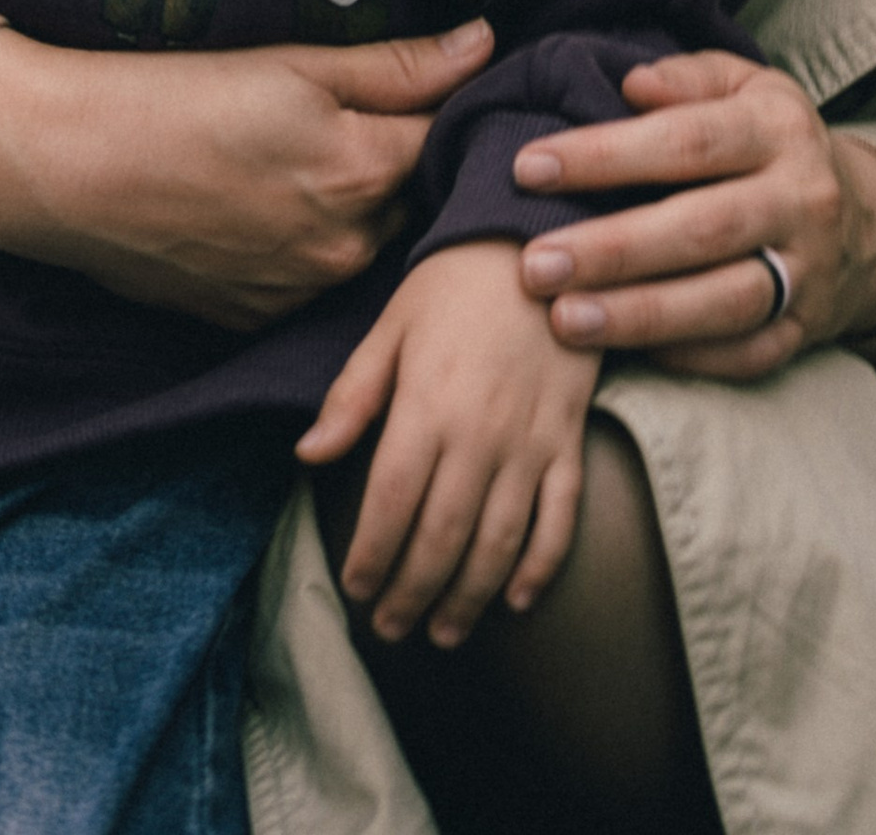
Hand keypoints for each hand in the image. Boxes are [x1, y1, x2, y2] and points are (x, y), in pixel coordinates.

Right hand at [0, 17, 493, 329]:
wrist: (67, 169)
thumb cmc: (173, 97)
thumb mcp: (291, 63)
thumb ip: (397, 64)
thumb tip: (485, 44)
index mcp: (366, 172)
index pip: (450, 140)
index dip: (449, 108)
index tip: (436, 85)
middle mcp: (348, 247)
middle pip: (412, 199)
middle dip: (403, 161)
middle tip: (357, 116)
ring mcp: (302, 292)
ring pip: (363, 242)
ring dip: (355, 208)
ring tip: (298, 160)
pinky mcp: (257, 319)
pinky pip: (310, 279)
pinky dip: (304, 244)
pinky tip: (261, 204)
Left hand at [298, 238, 598, 646]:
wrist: (541, 243)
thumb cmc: (453, 284)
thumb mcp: (391, 327)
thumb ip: (352, 396)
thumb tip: (308, 455)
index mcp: (426, 405)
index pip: (390, 503)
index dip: (371, 556)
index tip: (356, 590)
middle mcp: (479, 434)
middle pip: (442, 537)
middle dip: (412, 593)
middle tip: (391, 629)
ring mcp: (530, 442)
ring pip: (499, 542)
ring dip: (470, 597)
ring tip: (443, 632)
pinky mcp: (568, 440)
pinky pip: (559, 518)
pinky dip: (541, 566)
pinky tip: (518, 599)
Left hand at [510, 53, 875, 380]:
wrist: (864, 221)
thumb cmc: (769, 141)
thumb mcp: (743, 86)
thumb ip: (687, 78)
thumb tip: (632, 84)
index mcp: (778, 129)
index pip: (686, 142)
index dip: (605, 155)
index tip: (529, 168)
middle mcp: (801, 201)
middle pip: (701, 230)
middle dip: (611, 250)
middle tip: (534, 264)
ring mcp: (808, 273)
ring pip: (723, 301)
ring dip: (639, 315)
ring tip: (564, 319)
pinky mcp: (806, 332)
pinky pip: (745, 354)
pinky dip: (685, 356)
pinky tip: (624, 352)